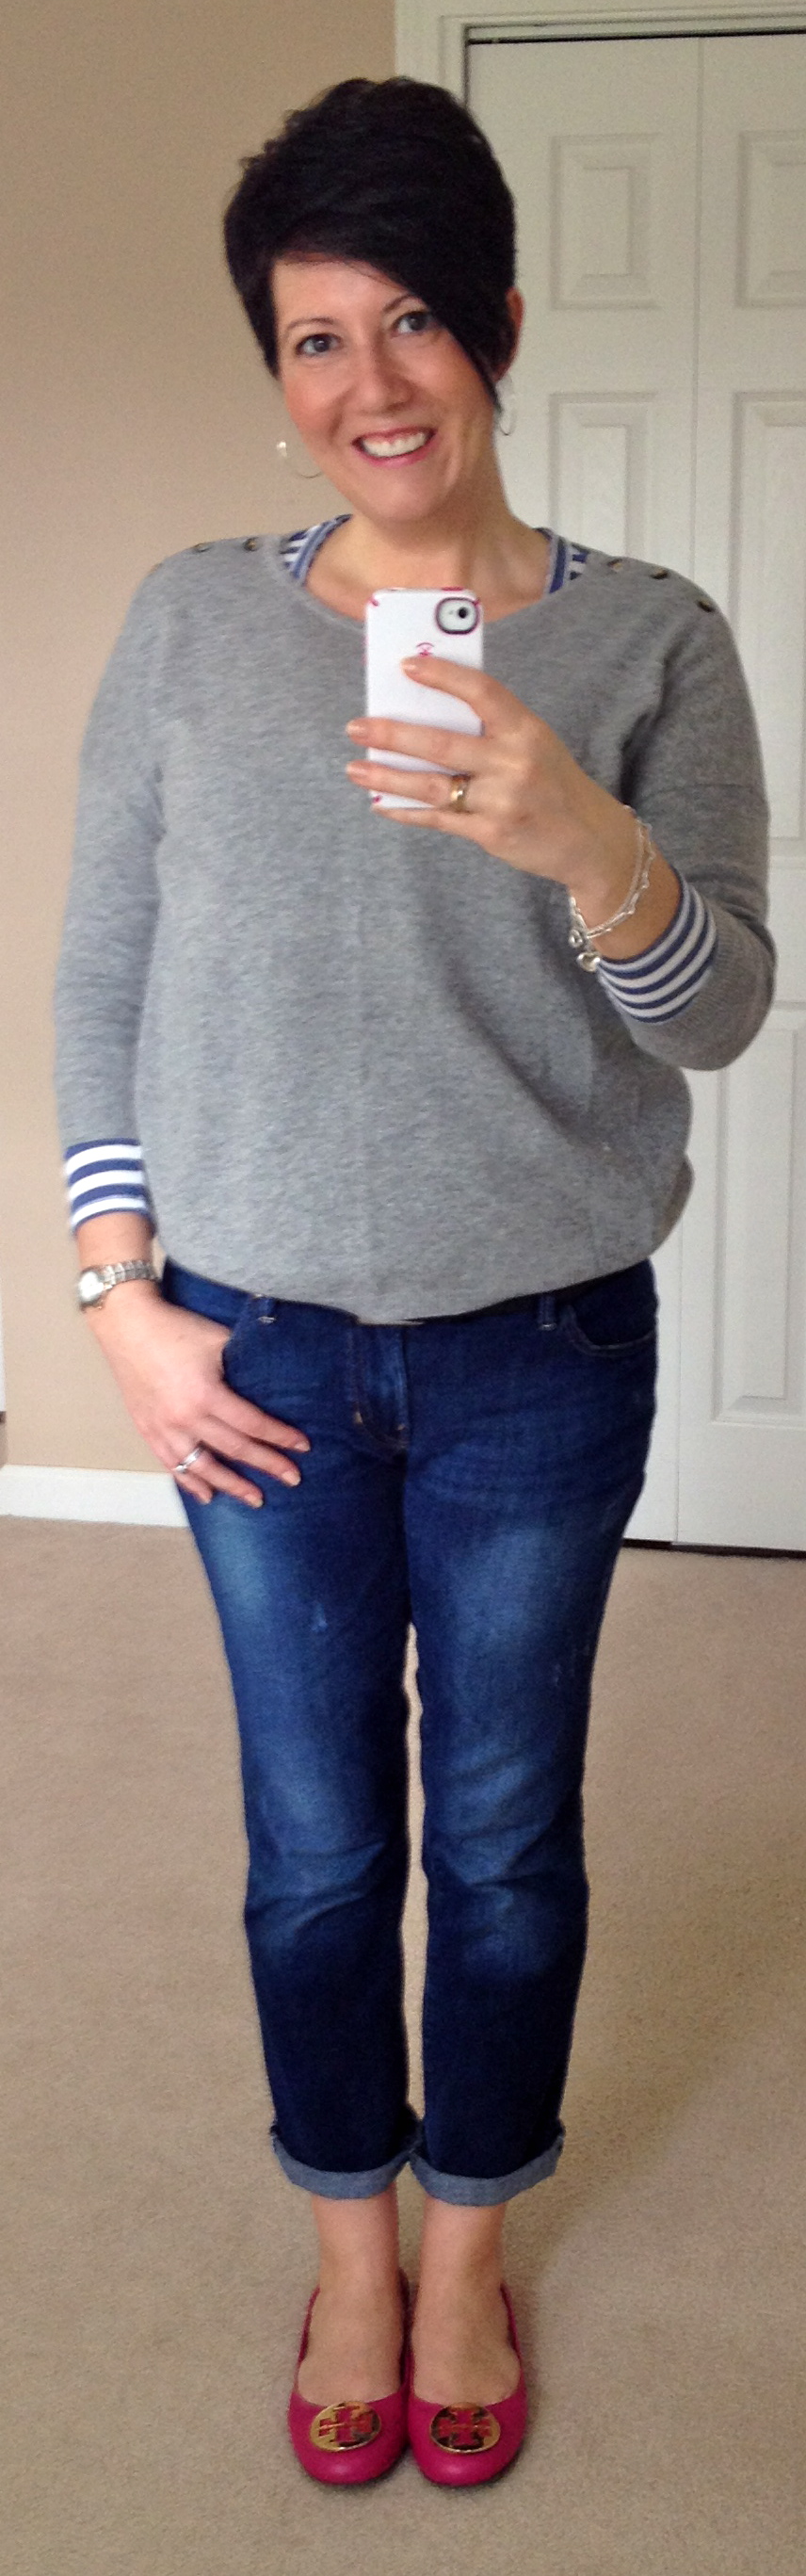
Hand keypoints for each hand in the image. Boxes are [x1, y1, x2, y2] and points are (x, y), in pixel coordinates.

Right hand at [88, 1287, 308, 1505]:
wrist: (126, 1324)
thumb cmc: (176, 1328)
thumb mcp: (218, 1340)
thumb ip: (244, 1363)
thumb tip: (274, 1378)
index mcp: (206, 1394)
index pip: (252, 1424)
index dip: (280, 1437)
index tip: (302, 1447)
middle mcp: (185, 1418)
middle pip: (235, 1450)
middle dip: (267, 1465)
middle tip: (292, 1479)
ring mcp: (163, 1428)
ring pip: (203, 1467)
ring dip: (232, 1485)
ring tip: (255, 1500)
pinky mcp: (147, 1430)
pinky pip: (171, 1465)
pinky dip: (190, 1482)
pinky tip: (207, 1496)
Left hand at [345, 655, 635, 904]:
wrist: (589, 840)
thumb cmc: (552, 783)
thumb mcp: (534, 744)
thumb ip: (490, 730)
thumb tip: (424, 716)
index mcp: (526, 729)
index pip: (481, 691)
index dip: (443, 676)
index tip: (406, 666)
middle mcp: (514, 763)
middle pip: (442, 744)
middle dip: (393, 735)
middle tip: (357, 726)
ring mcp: (502, 800)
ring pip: (433, 786)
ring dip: (388, 777)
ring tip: (355, 769)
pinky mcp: (492, 833)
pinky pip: (439, 819)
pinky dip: (407, 812)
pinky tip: (381, 804)